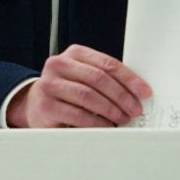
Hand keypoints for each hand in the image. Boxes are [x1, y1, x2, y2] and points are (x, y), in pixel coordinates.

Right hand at [6, 45, 151, 127]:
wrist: (35, 105)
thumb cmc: (66, 91)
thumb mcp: (83, 77)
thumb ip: (104, 79)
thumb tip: (136, 94)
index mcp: (74, 53)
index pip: (107, 63)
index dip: (129, 79)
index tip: (144, 92)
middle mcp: (59, 64)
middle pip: (98, 79)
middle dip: (121, 96)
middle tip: (134, 109)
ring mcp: (50, 84)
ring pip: (88, 96)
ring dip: (110, 110)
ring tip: (122, 119)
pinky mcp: (46, 104)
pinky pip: (77, 114)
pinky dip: (96, 122)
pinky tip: (106, 126)